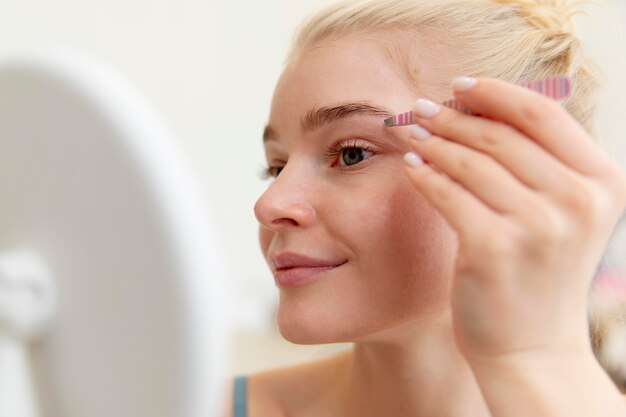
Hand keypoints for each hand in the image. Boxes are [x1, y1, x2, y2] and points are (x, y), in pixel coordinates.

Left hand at [404, 77, 625, 361]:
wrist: (531, 347)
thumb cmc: (539, 275)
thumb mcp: (560, 214)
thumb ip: (538, 163)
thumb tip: (481, 106)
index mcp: (601, 182)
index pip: (542, 114)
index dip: (496, 92)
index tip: (460, 84)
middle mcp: (577, 200)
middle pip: (500, 134)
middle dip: (452, 115)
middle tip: (421, 107)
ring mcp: (537, 226)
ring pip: (469, 161)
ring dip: (431, 140)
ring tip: (408, 131)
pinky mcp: (493, 248)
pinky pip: (447, 194)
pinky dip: (424, 176)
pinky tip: (410, 167)